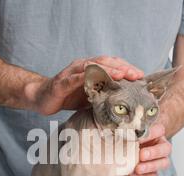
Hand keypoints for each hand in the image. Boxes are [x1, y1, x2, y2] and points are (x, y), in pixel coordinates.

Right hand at [28, 56, 143, 114]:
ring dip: (108, 70)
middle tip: (137, 74)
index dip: (127, 68)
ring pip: (93, 67)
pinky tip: (97, 80)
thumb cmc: (67, 97)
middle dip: (122, 67)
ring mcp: (72, 73)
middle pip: (106, 62)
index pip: (112, 64)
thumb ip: (105, 96)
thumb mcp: (91, 97)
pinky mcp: (62, 82)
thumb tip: (125, 106)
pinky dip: (87, 78)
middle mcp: (82, 66)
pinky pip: (75, 78)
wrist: (42, 98)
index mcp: (91, 69)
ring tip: (122, 75)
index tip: (141, 75)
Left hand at [130, 124, 171, 175]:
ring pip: (163, 163)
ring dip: (150, 167)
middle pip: (166, 149)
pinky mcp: (153, 171)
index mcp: (157, 132)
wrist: (125, 148)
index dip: (150, 134)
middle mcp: (161, 145)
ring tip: (137, 169)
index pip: (159, 130)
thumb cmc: (129, 137)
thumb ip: (127, 133)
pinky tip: (132, 175)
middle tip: (141, 155)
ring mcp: (159, 159)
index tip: (137, 137)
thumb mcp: (128, 132)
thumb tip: (121, 136)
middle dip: (153, 153)